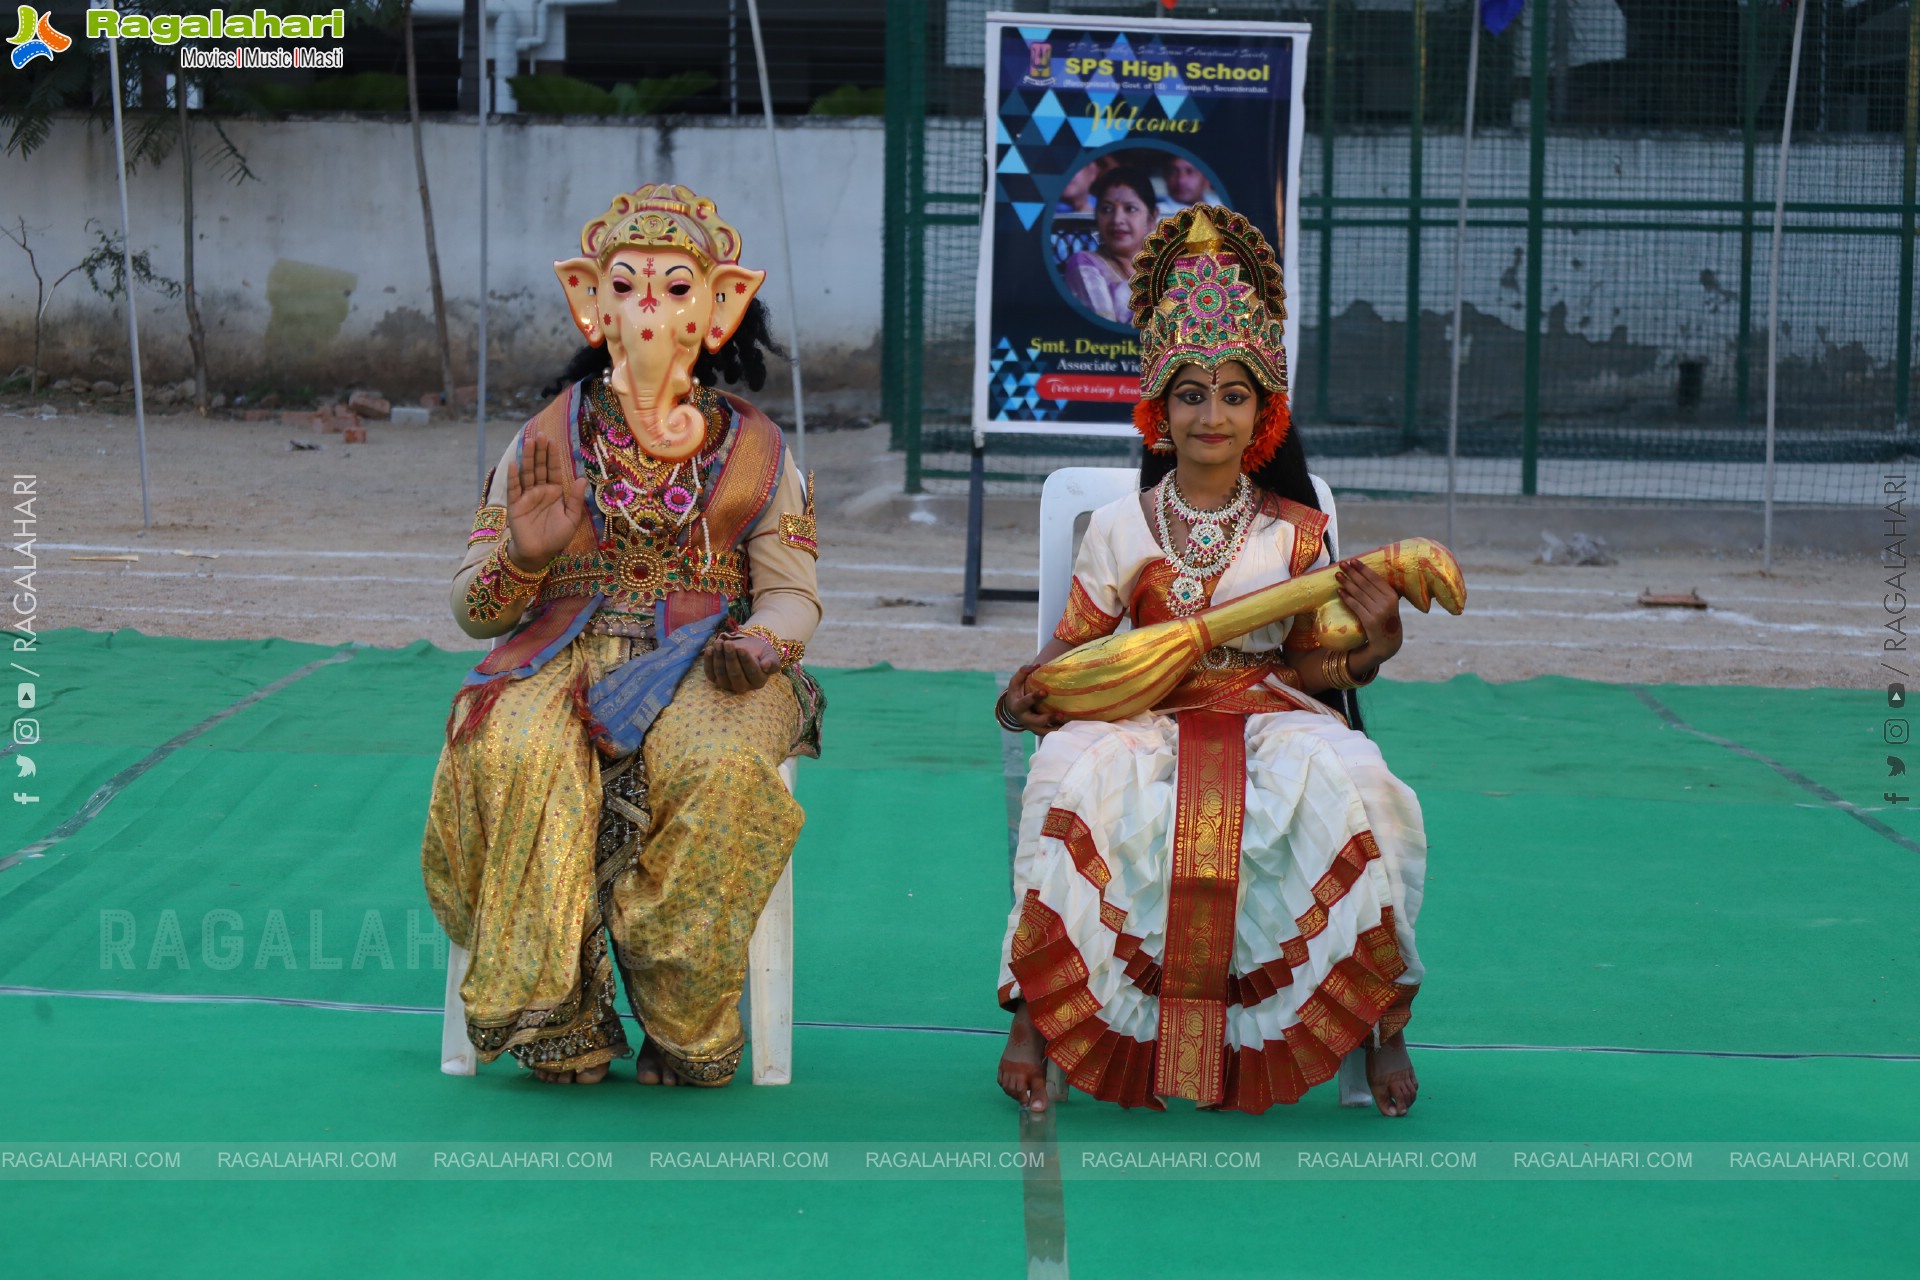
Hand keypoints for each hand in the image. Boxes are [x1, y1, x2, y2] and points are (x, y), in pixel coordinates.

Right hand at [505, 434, 589, 569]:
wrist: (540, 554)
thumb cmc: (557, 537)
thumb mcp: (571, 518)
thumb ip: (575, 499)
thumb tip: (581, 479)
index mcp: (555, 492)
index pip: (553, 470)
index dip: (552, 456)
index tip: (552, 440)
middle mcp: (540, 490)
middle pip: (540, 467)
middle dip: (540, 452)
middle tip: (541, 435)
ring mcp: (527, 496)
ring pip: (527, 473)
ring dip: (528, 458)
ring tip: (529, 442)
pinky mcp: (515, 505)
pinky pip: (514, 489)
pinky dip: (513, 477)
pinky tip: (514, 464)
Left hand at [704, 631, 779, 692]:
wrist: (749, 650)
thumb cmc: (761, 653)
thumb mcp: (770, 655)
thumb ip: (772, 661)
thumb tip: (766, 666)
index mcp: (758, 681)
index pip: (752, 673)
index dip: (746, 661)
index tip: (741, 648)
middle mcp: (743, 687)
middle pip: (735, 674)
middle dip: (730, 658)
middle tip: (728, 644)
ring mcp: (728, 685)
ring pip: (721, 673)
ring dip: (719, 657)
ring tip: (719, 643)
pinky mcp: (716, 680)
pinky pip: (710, 673)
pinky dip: (708, 661)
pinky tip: (710, 649)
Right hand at [1001, 664, 1065, 734]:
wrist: (1013, 710)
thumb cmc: (1017, 692)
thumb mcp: (1015, 682)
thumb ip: (1023, 672)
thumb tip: (1037, 665)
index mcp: (1017, 706)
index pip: (1025, 702)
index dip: (1034, 698)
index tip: (1045, 691)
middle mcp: (1024, 719)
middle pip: (1035, 721)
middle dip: (1047, 718)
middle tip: (1061, 714)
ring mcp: (1031, 727)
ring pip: (1043, 731)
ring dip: (1055, 728)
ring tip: (1067, 724)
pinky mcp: (1038, 731)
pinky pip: (1049, 733)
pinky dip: (1058, 732)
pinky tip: (1069, 727)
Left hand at [1335, 558, 1403, 671]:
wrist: (1387, 642)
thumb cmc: (1385, 619)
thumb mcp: (1388, 604)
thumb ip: (1380, 591)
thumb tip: (1363, 574)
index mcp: (1393, 595)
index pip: (1375, 578)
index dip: (1363, 569)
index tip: (1353, 560)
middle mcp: (1387, 602)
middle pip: (1365, 584)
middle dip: (1352, 573)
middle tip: (1341, 564)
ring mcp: (1378, 612)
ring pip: (1359, 594)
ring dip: (1346, 583)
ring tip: (1337, 575)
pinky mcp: (1369, 621)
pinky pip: (1355, 606)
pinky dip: (1346, 598)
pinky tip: (1339, 591)